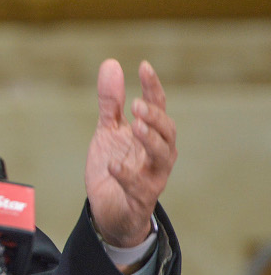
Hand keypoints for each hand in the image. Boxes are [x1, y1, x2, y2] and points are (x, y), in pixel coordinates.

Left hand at [85, 59, 176, 246]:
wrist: (108, 210)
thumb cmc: (114, 167)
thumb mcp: (108, 131)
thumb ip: (110, 102)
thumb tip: (112, 64)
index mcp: (150, 135)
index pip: (157, 106)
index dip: (152, 86)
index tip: (143, 66)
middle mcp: (158, 154)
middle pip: (167, 131)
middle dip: (155, 117)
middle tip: (137, 104)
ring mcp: (152, 176)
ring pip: (162, 157)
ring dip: (150, 140)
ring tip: (135, 126)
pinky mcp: (140, 198)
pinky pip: (138, 186)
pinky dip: (127, 175)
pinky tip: (113, 164)